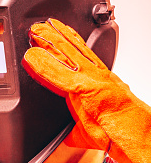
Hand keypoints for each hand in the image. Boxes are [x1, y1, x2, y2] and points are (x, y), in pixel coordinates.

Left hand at [22, 18, 150, 162]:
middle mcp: (96, 74)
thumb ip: (76, 125)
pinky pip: (57, 73)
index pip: (82, 55)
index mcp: (100, 80)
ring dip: (47, 42)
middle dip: (54, 36)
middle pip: (72, 48)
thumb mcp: (91, 126)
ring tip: (34, 32)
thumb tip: (65, 133)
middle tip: (38, 27)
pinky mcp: (82, 87)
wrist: (132, 134)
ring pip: (65, 53)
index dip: (68, 41)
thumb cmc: (117, 131)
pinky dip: (42, 65)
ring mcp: (89, 78)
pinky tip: (30, 58)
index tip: (56, 32)